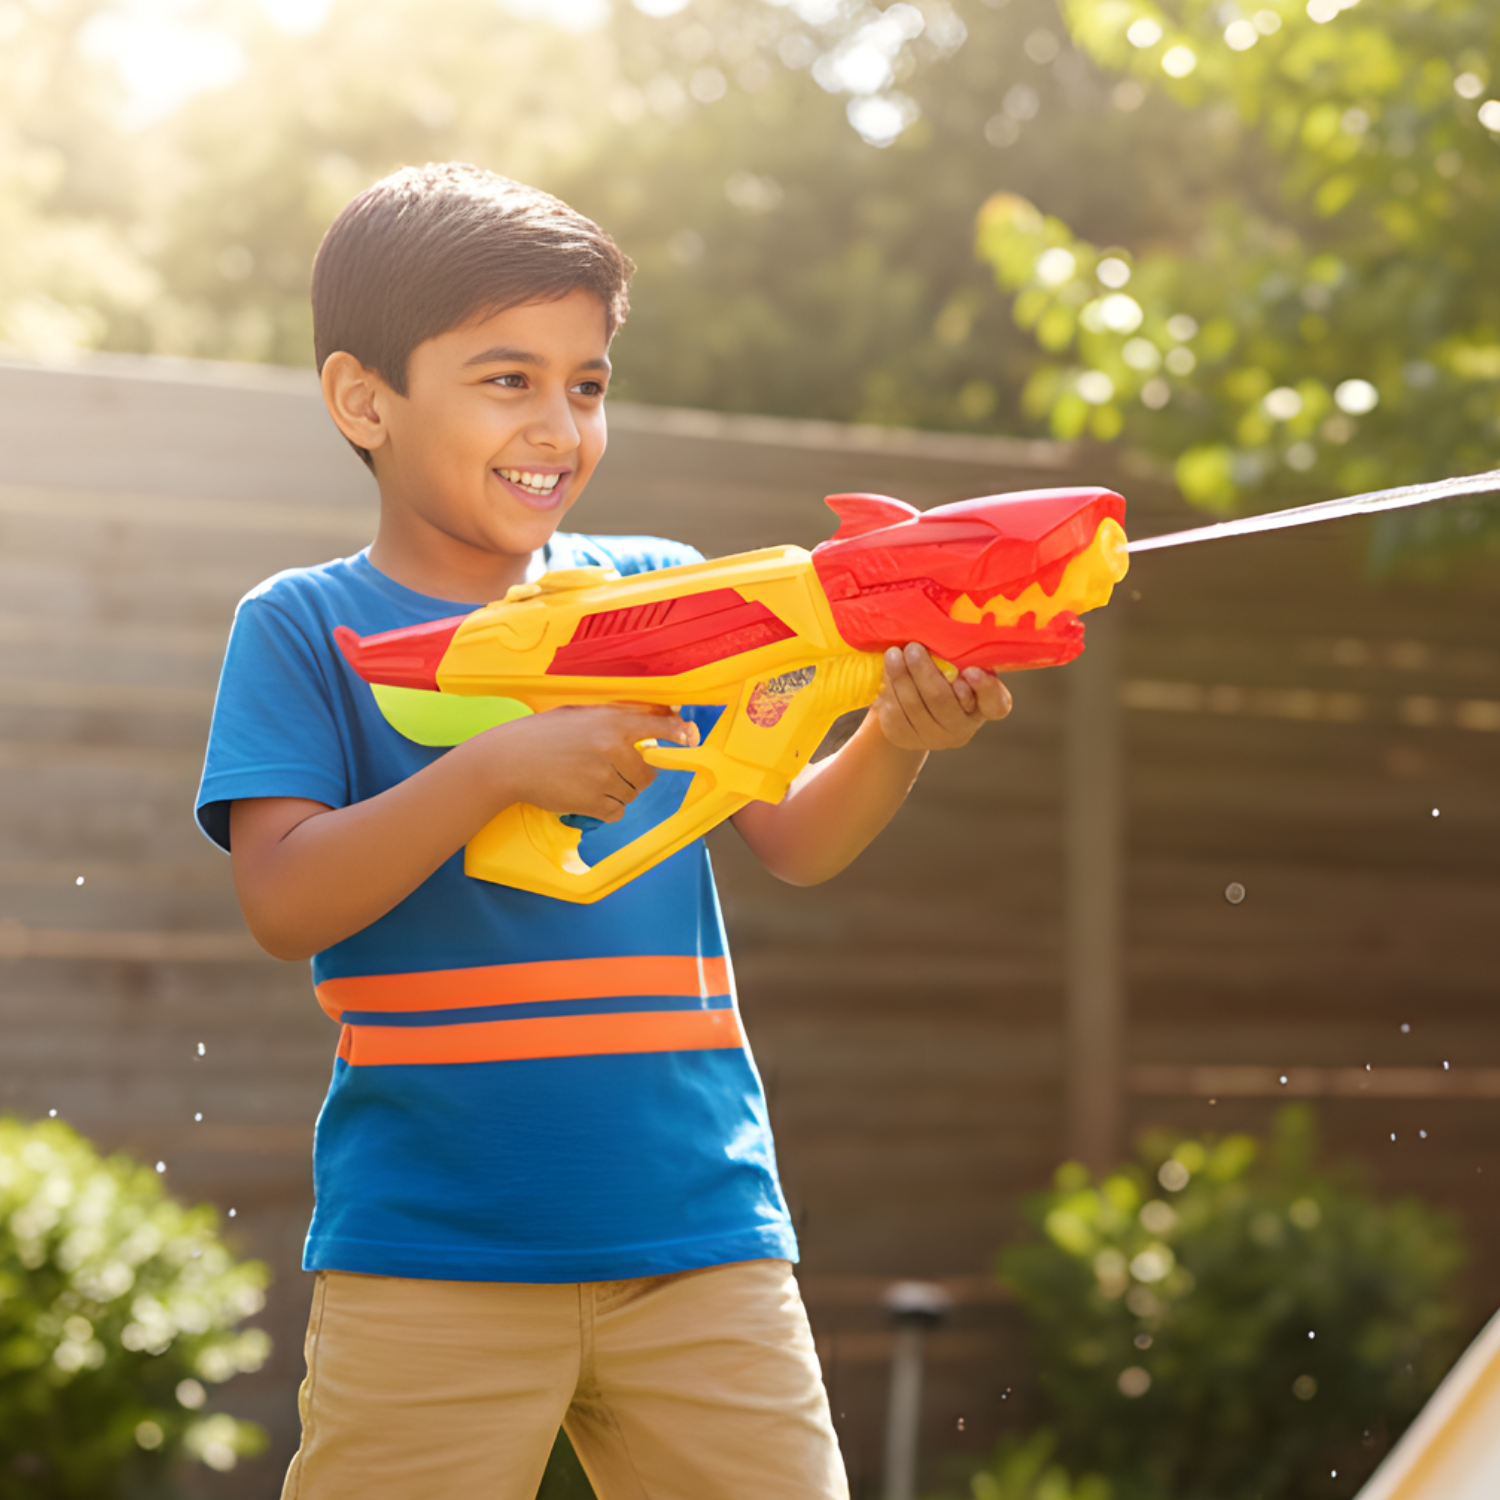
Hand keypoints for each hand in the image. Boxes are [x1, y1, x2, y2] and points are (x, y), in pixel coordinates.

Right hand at [482, 704, 698, 821]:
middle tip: (613, 769)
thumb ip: (615, 717)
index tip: (689, 737)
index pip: (657, 725)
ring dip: (619, 791)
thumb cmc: (541, 734)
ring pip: (632, 793)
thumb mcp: (580, 713)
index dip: (676, 732)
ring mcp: (604, 777)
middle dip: (636, 773)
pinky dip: (607, 808)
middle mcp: (613, 748)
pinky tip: (587, 795)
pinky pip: (616, 811)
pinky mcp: (592, 802)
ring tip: (591, 780)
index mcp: (611, 721)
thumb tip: (651, 719)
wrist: (508, 761)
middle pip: (647, 772)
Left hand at [873, 642, 1011, 751]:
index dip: (985, 689)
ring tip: (893, 654)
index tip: (970, 670)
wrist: (913, 708)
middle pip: (942, 701)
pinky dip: (890, 691)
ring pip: (914, 707)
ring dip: (901, 677)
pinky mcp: (907, 739)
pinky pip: (895, 715)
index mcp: (985, 706)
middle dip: (924, 672)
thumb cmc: (943, 676)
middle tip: (912, 647)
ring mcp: (935, 738)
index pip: (996, 703)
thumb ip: (960, 656)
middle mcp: (963, 727)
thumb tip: (944, 633)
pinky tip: (887, 675)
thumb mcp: (958, 666)